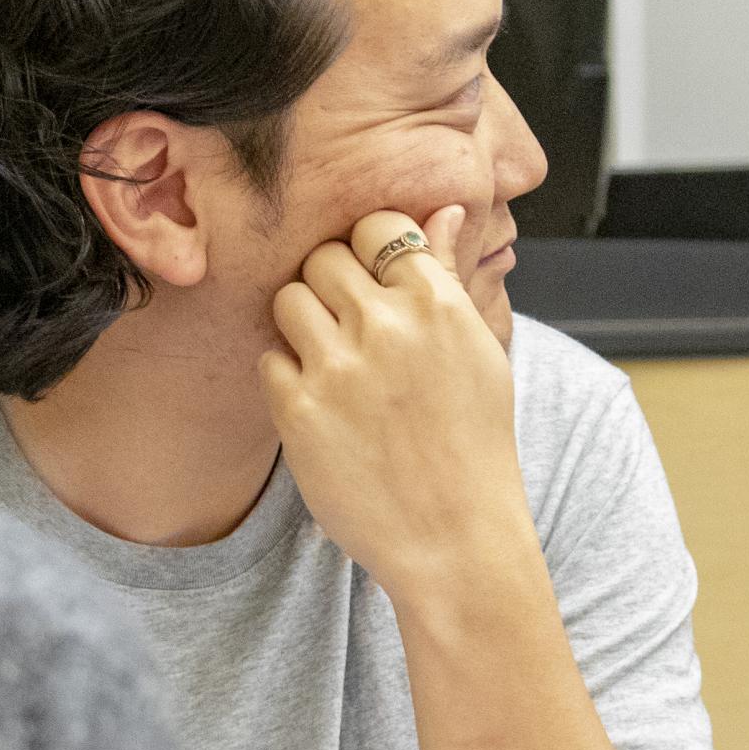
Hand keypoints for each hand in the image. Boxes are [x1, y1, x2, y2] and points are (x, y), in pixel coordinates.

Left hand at [260, 204, 527, 591]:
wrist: (456, 537)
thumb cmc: (474, 444)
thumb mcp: (479, 351)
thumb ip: (448, 276)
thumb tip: (442, 212)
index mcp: (438, 304)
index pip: (377, 227)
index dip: (368, 251)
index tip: (371, 280)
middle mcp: (387, 326)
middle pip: (324, 258)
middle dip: (330, 285)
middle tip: (346, 326)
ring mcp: (338, 367)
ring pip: (288, 299)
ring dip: (302, 325)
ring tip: (331, 364)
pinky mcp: (297, 410)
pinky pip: (269, 359)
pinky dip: (288, 377)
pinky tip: (322, 406)